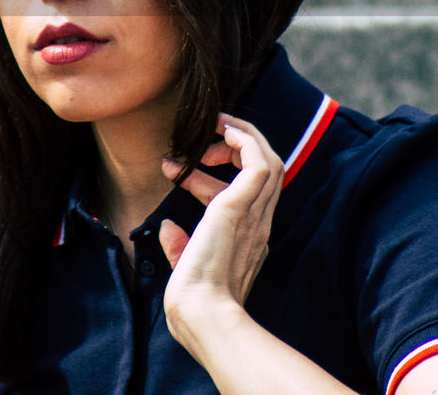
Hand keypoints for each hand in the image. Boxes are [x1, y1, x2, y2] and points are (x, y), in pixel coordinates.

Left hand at [158, 113, 283, 338]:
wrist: (200, 312)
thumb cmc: (192, 298)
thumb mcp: (187, 266)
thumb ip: (180, 247)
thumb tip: (167, 229)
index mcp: (249, 239)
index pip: (247, 196)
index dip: (220, 175)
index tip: (187, 171)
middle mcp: (258, 224)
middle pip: (269, 172)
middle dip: (243, 148)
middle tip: (209, 139)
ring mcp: (253, 214)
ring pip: (269, 161)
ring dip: (244, 137)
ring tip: (215, 125)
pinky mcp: (239, 206)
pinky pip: (258, 161)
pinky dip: (243, 139)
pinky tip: (221, 129)